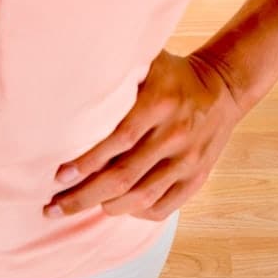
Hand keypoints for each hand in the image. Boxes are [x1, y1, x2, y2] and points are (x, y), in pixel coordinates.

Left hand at [43, 49, 244, 221]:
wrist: (224, 86)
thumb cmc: (171, 77)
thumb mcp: (148, 64)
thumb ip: (115, 76)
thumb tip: (68, 91)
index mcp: (160, 103)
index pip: (117, 141)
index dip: (86, 163)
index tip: (59, 177)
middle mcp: (176, 134)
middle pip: (123, 177)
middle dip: (83, 196)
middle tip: (53, 208)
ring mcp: (189, 160)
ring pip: (140, 198)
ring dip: (105, 207)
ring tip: (78, 208)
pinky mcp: (198, 178)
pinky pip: (162, 208)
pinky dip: (134, 213)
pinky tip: (116, 208)